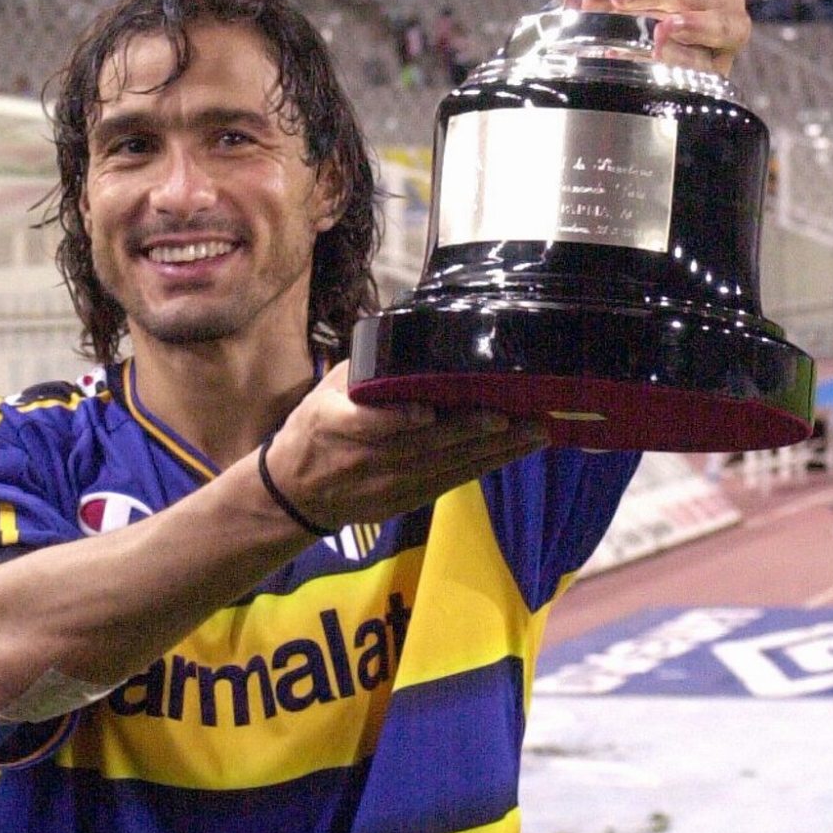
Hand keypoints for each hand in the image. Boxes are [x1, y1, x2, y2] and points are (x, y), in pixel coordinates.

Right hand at [266, 363, 546, 530]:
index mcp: (334, 424)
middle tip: (519, 413)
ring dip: (496, 450)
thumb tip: (414, 331)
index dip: (399, 419)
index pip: (368, 424)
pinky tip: (515, 450)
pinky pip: (452, 481)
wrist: (298, 491)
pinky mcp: (406, 501)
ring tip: (534, 431)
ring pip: (448, 466)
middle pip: (426, 446)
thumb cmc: (316, 427)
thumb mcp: (326, 389)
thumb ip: (367, 368)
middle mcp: (365, 458)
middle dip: (475, 430)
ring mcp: (388, 485)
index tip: (429, 411)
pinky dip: (485, 464)